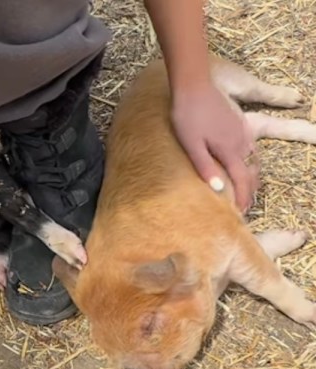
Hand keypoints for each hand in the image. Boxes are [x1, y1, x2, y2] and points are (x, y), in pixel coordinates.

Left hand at [171, 83, 259, 211]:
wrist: (193, 85)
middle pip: (250, 172)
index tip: (239, 213)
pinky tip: (238, 164)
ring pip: (251, 160)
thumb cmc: (187, 115)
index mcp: (229, 150)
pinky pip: (248, 147)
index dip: (241, 198)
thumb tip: (217, 189)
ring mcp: (241, 131)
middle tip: (242, 206)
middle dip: (248, 191)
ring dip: (248, 176)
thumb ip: (204, 166)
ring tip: (241, 190)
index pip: (241, 180)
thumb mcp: (191, 143)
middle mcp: (240, 142)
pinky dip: (246, 161)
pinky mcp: (237, 123)